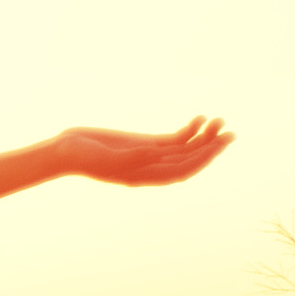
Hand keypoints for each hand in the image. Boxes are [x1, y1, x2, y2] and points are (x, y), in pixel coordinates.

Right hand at [54, 118, 233, 187]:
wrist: (65, 150)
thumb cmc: (81, 157)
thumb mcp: (105, 156)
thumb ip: (132, 156)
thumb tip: (158, 151)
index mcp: (145, 177)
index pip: (182, 170)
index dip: (201, 159)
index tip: (217, 145)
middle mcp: (152, 168)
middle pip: (188, 160)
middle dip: (210, 147)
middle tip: (229, 133)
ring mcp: (149, 155)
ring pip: (184, 148)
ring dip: (204, 137)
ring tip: (220, 122)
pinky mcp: (144, 143)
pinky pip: (173, 139)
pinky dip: (188, 130)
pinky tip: (199, 119)